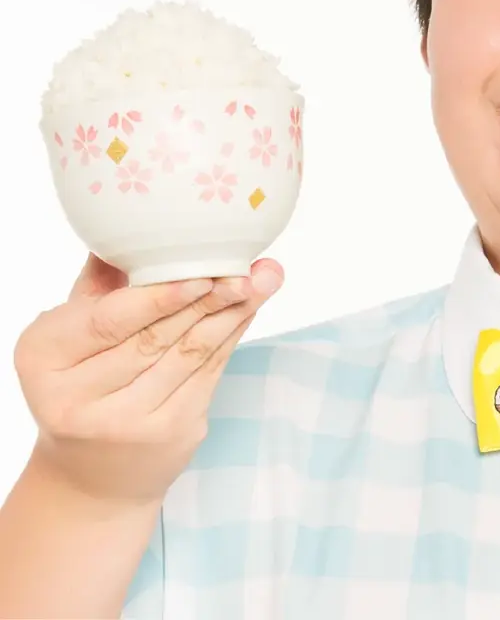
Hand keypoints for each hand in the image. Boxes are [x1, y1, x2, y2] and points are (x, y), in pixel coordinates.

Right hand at [13, 254, 283, 504]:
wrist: (91, 473)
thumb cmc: (86, 377)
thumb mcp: (77, 327)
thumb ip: (104, 279)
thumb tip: (140, 218)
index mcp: (43, 356)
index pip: (108, 321)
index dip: (159, 297)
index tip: (202, 274)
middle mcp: (75, 396)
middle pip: (156, 336)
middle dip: (210, 298)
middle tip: (249, 270)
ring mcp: (123, 422)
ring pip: (190, 353)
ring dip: (232, 312)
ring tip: (264, 279)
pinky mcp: (167, 434)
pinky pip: (209, 372)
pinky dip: (232, 336)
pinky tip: (249, 309)